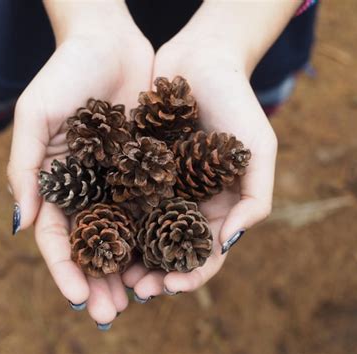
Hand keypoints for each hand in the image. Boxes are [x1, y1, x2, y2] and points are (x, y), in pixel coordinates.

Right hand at [7, 3, 153, 325]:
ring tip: (144, 297)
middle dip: (100, 280)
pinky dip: (158, 233)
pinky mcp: (147, 167)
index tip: (80, 299)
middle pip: (93, 245)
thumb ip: (26, 168)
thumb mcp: (36, 116)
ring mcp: (119, 180)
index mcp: (57, 182)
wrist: (108, 42)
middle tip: (113, 313)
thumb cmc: (64, 73)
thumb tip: (22, 224)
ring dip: (131, 267)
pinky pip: (153, 205)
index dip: (65, 270)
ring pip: (125, 233)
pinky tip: (170, 257)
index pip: (57, 237)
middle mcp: (88, 187)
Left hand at [122, 0, 298, 298]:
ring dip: (130, 256)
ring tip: (115, 272)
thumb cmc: (236, 103)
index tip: (171, 284)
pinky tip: (98, 233)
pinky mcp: (134, 168)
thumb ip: (254, 197)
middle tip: (135, 289)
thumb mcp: (258, 149)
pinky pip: (122, 199)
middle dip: (155, 274)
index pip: (205, 252)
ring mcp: (158, 187)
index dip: (191, 273)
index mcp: (217, 206)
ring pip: (142, 232)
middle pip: (169, 250)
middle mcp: (186, 202)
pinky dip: (113, 219)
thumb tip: (231, 242)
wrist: (201, 61)